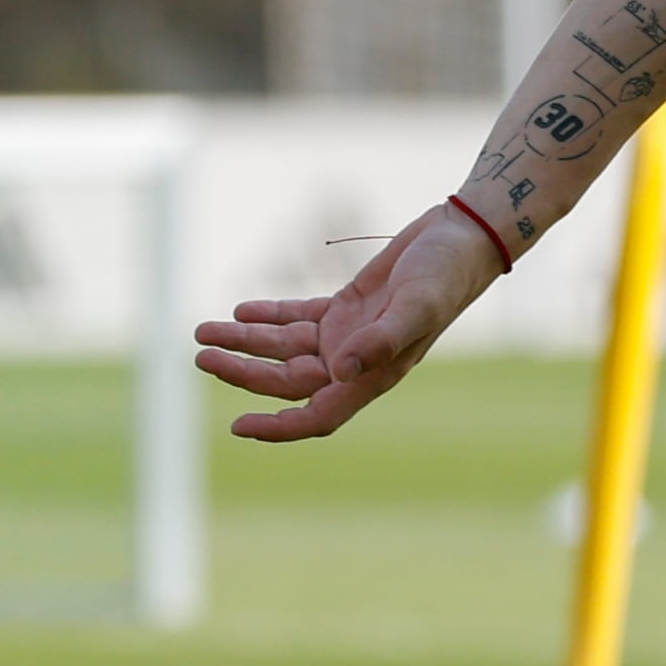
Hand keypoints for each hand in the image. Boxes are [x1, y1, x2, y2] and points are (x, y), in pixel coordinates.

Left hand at [193, 201, 502, 440]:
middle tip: (202, 354)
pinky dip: (268, 315)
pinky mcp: (347, 307)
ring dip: (244, 341)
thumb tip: (338, 372)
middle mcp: (356, 361)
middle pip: (286, 380)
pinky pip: (297, 318)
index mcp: (374, 374)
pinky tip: (240, 309)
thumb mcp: (417, 305)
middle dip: (242, 370)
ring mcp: (350, 335)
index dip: (278, 427)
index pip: (317, 414)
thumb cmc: (446, 274)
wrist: (463, 238)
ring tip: (204, 331)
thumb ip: (380, 340)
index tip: (237, 426)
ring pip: (284, 348)